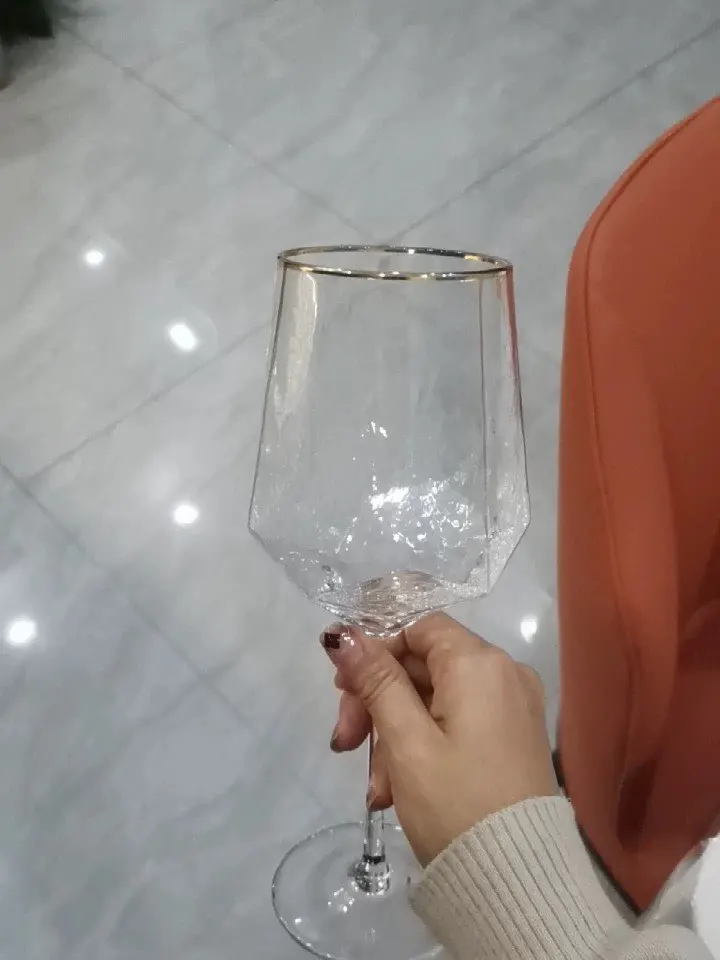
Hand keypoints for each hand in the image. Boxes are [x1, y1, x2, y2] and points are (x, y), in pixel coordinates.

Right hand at [321, 613, 556, 865]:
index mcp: (480, 664)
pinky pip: (458, 724)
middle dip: (377, 702)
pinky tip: (397, 789)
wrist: (517, 883)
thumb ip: (375, 682)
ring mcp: (513, 707)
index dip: (376, 651)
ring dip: (395, 734)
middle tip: (345, 743)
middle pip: (423, 666)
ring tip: (375, 788)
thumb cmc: (455, 803)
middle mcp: (504, 673)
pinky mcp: (513, 738)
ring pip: (435, 700)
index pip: (419, 628)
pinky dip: (424, 746)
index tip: (341, 690)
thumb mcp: (405, 741)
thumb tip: (345, 634)